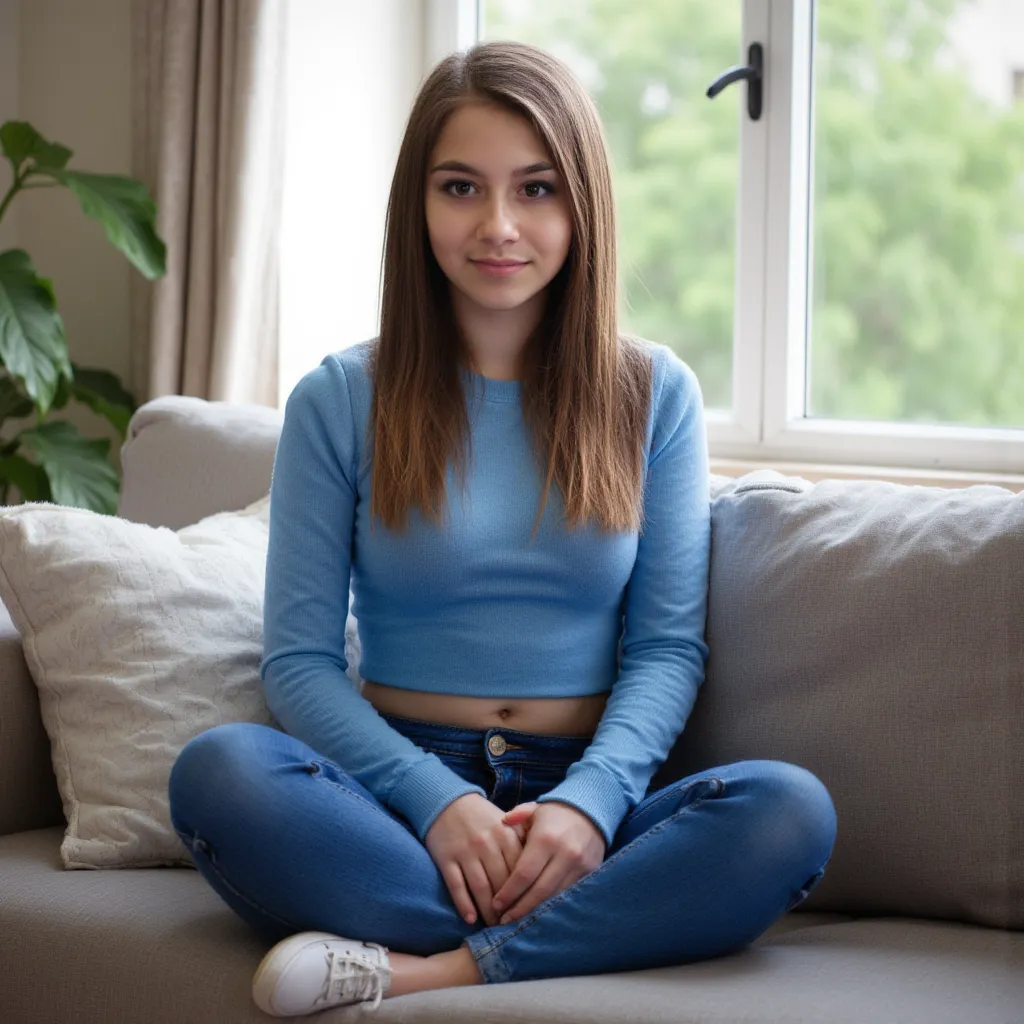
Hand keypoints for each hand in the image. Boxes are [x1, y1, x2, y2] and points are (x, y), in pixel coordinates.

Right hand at [424, 793, 529, 926]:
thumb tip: (542, 869)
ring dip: (488, 911)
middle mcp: (487, 844)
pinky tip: (471, 918)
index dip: (524, 893)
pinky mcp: (446, 859)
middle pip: (501, 883)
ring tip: (493, 925)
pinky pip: (457, 886)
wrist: (447, 801)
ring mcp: (466, 852)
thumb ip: (523, 843)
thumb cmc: (482, 817)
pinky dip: (464, 904)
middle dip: (508, 907)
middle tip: (511, 924)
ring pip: (481, 888)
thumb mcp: (506, 823)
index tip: (528, 910)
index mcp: (506, 835)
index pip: (520, 870)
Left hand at [491, 801, 605, 924]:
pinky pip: (567, 894)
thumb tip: (503, 821)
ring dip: (534, 911)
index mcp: (546, 839)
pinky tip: (538, 911)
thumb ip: (517, 815)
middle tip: (503, 920)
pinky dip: (551, 904)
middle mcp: (564, 854)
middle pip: (539, 891)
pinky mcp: (589, 873)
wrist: (591, 812)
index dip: (509, 892)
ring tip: (517, 919)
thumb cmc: (555, 814)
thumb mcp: (535, 810)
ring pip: (553, 897)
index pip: (524, 874)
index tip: (495, 904)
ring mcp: (579, 866)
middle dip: (519, 908)